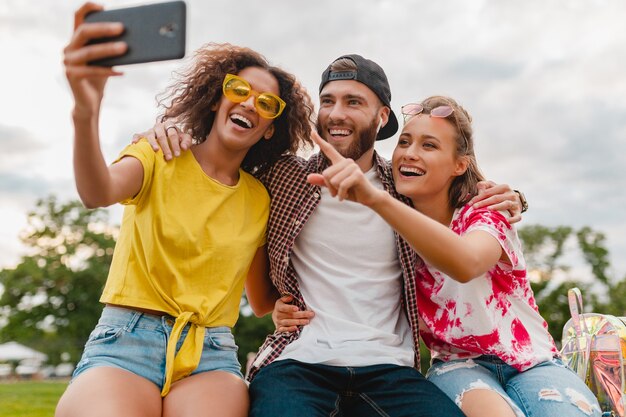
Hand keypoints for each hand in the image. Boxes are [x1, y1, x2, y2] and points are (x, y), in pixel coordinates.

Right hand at [64, 2, 126, 118]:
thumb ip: (111, 48)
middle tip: (122, 28)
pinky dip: (108, 71)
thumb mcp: (106, 60)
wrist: (89, 102)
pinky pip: (92, 71)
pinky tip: (122, 72)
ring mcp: (67, 62)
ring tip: (125, 48)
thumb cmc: (100, 77)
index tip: (103, 6)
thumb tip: (133, 38)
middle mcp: (68, 48)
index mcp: (76, 40)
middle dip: (103, 28)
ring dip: (108, 49)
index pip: (78, 18)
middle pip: (84, 32)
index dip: (88, 8)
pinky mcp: (71, 76)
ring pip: (89, 52)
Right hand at [132, 122, 192, 160]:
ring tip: (156, 151)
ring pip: (150, 136)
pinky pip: (138, 135)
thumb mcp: (183, 138)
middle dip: (166, 148)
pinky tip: (134, 143)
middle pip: (162, 136)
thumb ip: (187, 141)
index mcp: (169, 125)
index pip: (173, 134)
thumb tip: (184, 148)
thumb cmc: (176, 138)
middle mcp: (159, 126)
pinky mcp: (142, 134)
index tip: (177, 155)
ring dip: (153, 143)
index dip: (175, 145)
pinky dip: (136, 138)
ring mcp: (150, 130)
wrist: (166, 136)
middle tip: (169, 158)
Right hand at [272, 295, 314, 332]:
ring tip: (307, 321)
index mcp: (278, 306)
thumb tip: (291, 297)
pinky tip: (296, 328)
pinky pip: (284, 329)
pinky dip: (290, 329)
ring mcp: (279, 322)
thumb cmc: (282, 306)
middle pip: (290, 315)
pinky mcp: (279, 328)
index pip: (284, 307)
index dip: (290, 308)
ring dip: (299, 322)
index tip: (297, 308)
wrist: (275, 315)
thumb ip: (286, 298)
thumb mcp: (282, 300)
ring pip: (289, 322)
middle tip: (310, 314)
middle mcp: (278, 315)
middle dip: (301, 315)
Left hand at [307, 132, 384, 205]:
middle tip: (338, 191)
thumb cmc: (351, 191)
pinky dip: (341, 194)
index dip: (319, 141)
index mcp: (340, 162)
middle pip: (326, 174)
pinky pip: (341, 185)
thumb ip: (322, 182)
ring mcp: (353, 167)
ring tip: (344, 192)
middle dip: (329, 187)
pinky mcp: (357, 174)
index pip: (328, 149)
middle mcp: (347, 161)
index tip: (311, 131)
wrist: (368, 197)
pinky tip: (344, 197)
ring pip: (333, 180)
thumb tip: (308, 178)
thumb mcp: (334, 187)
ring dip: (336, 191)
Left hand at [468, 181, 521, 222]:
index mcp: (504, 187)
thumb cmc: (499, 195)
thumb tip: (479, 185)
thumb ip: (485, 186)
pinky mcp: (518, 212)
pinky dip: (513, 219)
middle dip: (484, 202)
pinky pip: (517, 216)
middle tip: (474, 207)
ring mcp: (515, 203)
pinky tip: (507, 221)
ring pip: (506, 204)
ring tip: (488, 210)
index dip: (478, 197)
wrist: (514, 201)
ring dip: (497, 207)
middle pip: (496, 198)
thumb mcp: (493, 188)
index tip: (470, 203)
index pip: (488, 192)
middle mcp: (511, 194)